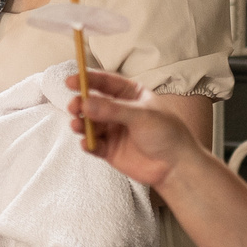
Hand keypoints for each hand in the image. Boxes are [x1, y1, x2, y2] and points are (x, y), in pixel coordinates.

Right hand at [74, 69, 204, 191]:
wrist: (176, 166)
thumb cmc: (167, 133)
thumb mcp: (142, 115)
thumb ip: (113, 109)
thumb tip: (86, 103)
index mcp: (130, 95)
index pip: (106, 83)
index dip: (88, 80)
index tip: (71, 80)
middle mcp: (118, 111)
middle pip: (93, 103)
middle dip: (80, 103)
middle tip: (74, 106)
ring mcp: (113, 130)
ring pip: (90, 124)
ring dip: (81, 123)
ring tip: (77, 125)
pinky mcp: (109, 150)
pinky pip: (93, 145)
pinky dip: (87, 143)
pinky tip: (87, 143)